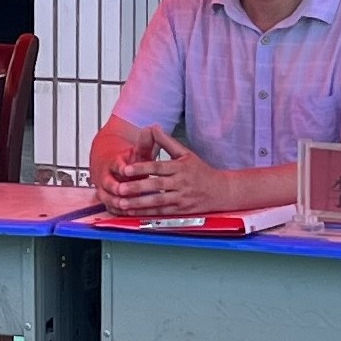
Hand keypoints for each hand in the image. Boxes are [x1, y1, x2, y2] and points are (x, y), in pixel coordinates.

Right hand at [90, 124, 156, 210]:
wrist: (110, 166)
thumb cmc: (128, 161)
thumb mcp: (138, 152)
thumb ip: (145, 143)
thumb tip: (151, 129)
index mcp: (114, 163)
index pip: (115, 165)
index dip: (121, 168)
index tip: (126, 170)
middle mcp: (107, 176)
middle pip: (107, 183)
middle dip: (115, 188)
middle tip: (123, 192)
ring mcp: (106, 189)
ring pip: (106, 196)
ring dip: (114, 201)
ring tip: (124, 206)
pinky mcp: (108, 199)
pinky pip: (110, 206)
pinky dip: (117, 210)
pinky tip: (125, 213)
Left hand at [101, 128, 234, 216]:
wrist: (221, 191)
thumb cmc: (200, 171)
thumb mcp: (185, 153)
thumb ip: (167, 142)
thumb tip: (153, 127)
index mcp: (180, 167)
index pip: (158, 167)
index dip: (141, 168)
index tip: (125, 169)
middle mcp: (181, 183)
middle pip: (156, 185)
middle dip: (137, 187)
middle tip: (119, 189)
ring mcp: (182, 198)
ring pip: (158, 202)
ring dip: (139, 204)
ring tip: (122, 203)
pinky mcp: (181, 211)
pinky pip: (162, 213)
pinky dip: (147, 213)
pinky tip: (133, 212)